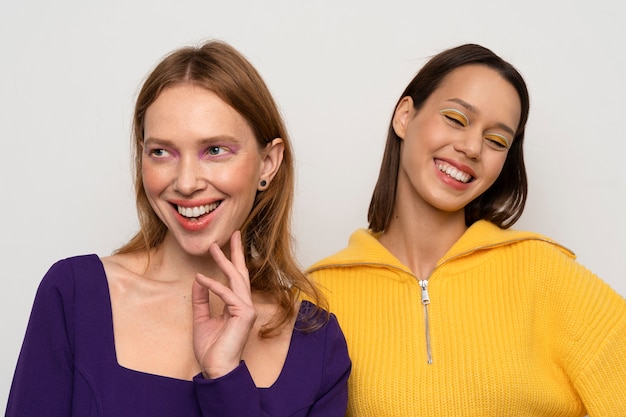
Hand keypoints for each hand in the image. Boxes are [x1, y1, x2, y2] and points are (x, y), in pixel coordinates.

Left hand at [191, 230, 256, 378]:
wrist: (216, 369)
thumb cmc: (212, 349)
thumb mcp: (201, 320)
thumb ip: (201, 300)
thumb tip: (198, 280)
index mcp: (237, 306)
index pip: (235, 279)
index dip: (231, 261)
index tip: (225, 245)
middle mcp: (245, 305)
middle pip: (241, 273)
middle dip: (236, 253)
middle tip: (233, 234)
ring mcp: (247, 309)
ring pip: (236, 279)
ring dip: (225, 262)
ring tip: (214, 248)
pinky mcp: (244, 314)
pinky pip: (227, 294)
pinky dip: (213, 285)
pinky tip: (201, 278)